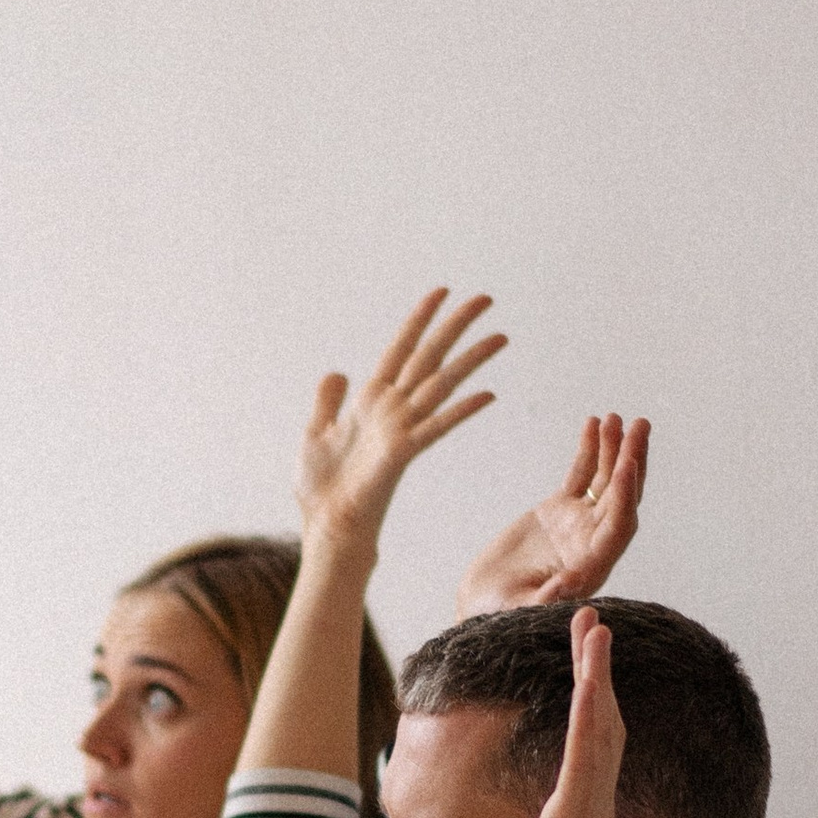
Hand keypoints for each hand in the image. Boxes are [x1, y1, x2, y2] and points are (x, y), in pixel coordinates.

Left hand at [296, 290, 503, 566]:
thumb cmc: (321, 488)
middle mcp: (392, 409)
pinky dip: (461, 410)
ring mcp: (401, 429)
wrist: (326, 525)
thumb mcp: (316, 432)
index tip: (441, 292)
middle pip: (430, 357)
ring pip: (442, 384)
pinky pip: (437, 426)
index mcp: (371, 401)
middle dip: (456, 326)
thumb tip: (337, 371)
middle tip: (486, 298)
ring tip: (501, 336)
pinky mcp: (403, 452)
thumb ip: (329, 400)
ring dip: (471, 359)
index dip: (420, 319)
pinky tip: (487, 393)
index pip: (401, 348)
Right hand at [456, 413, 648, 618]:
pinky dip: (588, 450)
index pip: (618, 525)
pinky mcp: (559, 510)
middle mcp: (592, 542)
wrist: (482, 602)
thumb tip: (570, 584)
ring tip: (616, 417)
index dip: (625, 495)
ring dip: (613, 448)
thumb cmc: (498, 614)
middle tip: (639, 426)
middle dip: (631, 461)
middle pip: (621, 496)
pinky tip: (593, 423)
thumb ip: (546, 599)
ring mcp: (578, 523)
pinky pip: (580, 475)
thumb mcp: (518, 609)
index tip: (627, 464)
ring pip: (604, 480)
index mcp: (592, 566)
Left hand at [474, 608, 625, 817]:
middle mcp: (590, 813)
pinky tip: (592, 673)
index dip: (591, 699)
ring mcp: (586, 816)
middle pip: (602, 725)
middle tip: (595, 621)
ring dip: (598, 674)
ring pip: (600, 729)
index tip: (584, 660)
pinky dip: (591, 710)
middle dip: (598, 671)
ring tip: (595, 625)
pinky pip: (586, 755)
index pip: (587, 747)